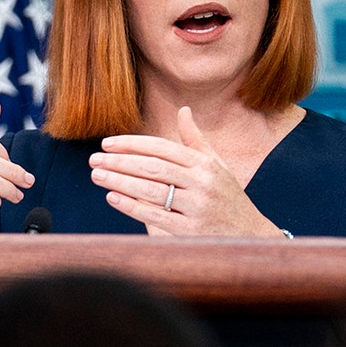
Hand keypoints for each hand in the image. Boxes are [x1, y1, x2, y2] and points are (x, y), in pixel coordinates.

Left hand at [89, 106, 282, 236]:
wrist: (250, 235)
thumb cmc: (228, 198)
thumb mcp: (217, 165)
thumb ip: (196, 140)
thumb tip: (183, 111)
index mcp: (205, 164)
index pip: (162, 148)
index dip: (133, 144)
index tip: (107, 144)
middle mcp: (202, 182)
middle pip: (153, 167)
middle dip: (120, 162)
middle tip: (94, 160)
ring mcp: (198, 206)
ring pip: (152, 190)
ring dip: (120, 181)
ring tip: (97, 176)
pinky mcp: (192, 230)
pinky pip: (157, 215)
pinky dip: (132, 206)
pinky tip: (113, 198)